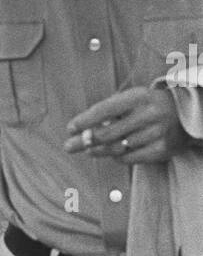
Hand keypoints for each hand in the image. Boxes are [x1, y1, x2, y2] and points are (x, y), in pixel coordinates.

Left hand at [65, 87, 190, 162]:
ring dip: (99, 150)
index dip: (85, 120)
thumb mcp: (132, 99)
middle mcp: (149, 114)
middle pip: (108, 133)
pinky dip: (118, 157)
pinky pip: (130, 158)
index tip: (70, 128)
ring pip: (117, 148)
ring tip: (89, 150)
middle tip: (70, 146)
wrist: (185, 114)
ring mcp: (156, 133)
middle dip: (86, 141)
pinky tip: (112, 153)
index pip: (105, 109)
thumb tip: (81, 130)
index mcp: (139, 96)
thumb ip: (110, 112)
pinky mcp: (161, 150)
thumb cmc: (148, 106)